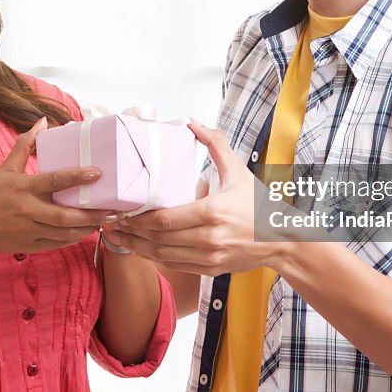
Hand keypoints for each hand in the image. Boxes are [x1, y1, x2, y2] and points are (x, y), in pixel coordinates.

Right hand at [0, 118, 111, 255]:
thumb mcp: (5, 169)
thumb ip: (24, 145)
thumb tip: (42, 121)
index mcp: (24, 188)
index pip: (54, 181)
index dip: (76, 177)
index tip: (97, 173)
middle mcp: (28, 210)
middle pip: (64, 215)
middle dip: (90, 214)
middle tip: (112, 209)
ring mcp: (31, 230)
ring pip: (64, 232)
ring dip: (87, 228)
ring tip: (106, 220)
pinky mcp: (32, 245)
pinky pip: (58, 244)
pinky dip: (74, 238)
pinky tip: (88, 231)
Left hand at [105, 120, 277, 275]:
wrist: (283, 240)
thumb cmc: (259, 205)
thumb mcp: (238, 170)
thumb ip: (215, 144)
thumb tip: (192, 122)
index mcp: (212, 213)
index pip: (163, 219)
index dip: (136, 218)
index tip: (120, 210)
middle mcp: (208, 239)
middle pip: (157, 238)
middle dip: (129, 232)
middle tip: (108, 223)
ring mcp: (208, 257)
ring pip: (161, 255)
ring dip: (136, 246)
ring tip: (117, 236)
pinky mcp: (209, 269)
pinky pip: (173, 265)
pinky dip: (153, 257)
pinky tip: (140, 247)